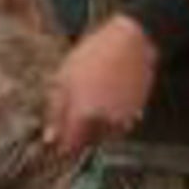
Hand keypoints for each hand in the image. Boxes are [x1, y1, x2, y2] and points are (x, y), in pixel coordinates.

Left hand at [44, 17, 159, 159]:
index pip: (71, 146)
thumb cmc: (92, 56)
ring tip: (92, 105)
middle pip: (89, 142)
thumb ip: (56, 111)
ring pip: (107, 134)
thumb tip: (50, 138)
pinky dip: (113, 119)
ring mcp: (124, 118)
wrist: (129, 41)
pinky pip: (122, 124)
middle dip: (80, 137)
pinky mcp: (138, 110)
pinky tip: (108, 100)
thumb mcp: (63, 79)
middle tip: (74, 120)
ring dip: (98, 129)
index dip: (63, 147)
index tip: (58, 144)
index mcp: (84, 115)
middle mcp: (105, 122)